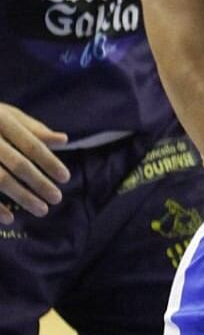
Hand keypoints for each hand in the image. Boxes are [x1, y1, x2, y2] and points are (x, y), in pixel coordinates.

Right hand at [0, 103, 68, 222]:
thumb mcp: (9, 115)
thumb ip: (34, 130)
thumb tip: (64, 140)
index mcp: (2, 120)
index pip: (31, 145)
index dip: (49, 162)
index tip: (66, 178)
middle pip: (17, 164)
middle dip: (39, 183)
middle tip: (57, 199)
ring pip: (0, 179)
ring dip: (22, 197)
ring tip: (42, 210)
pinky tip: (9, 218)